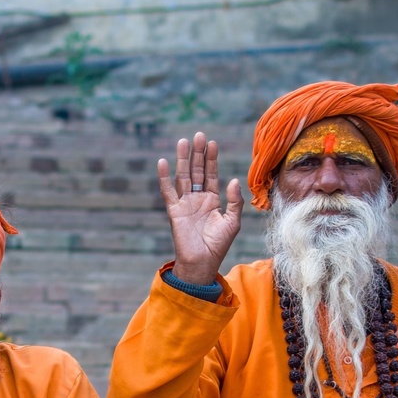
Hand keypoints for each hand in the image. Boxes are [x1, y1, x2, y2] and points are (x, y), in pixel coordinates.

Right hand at [157, 132, 243, 285]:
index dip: (211, 159)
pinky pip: (168, 191)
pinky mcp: (174, 211)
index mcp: (212, 200)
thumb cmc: (218, 245)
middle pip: (196, 171)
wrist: (202, 262)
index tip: (212, 143)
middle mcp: (197, 199)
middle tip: (199, 135)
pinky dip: (164, 178)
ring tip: (184, 142)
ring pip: (183, 177)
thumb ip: (234, 201)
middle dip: (198, 154)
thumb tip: (232, 180)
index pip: (211, 174)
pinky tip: (162, 163)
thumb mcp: (232, 222)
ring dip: (183, 160)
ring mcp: (185, 204)